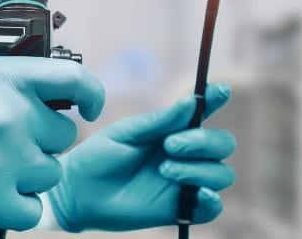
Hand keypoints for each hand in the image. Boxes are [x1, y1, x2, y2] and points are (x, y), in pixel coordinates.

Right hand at [0, 56, 104, 229]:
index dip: (90, 96)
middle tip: (6, 141)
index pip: (75, 80)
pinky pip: (32, 211)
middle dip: (41, 138)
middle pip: (62, 134)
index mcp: (1, 74)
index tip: (89, 107)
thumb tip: (9, 13)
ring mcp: (0, 159)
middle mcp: (9, 114)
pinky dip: (16, 206)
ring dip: (27, 173)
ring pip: (49, 173)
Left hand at [48, 84, 234, 231]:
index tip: (219, 91)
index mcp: (173, 130)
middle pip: (222, 144)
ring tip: (164, 169)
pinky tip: (198, 193)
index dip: (216, 99)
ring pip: (221, 174)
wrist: (79, 191)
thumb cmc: (100, 157)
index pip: (204, 112)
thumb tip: (192, 102)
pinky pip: (212, 207)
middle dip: (203, 141)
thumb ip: (160, 121)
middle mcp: (186, 155)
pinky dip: (212, 200)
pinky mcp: (182, 209)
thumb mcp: (127, 133)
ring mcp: (186, 182)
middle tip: (170, 145)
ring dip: (200, 169)